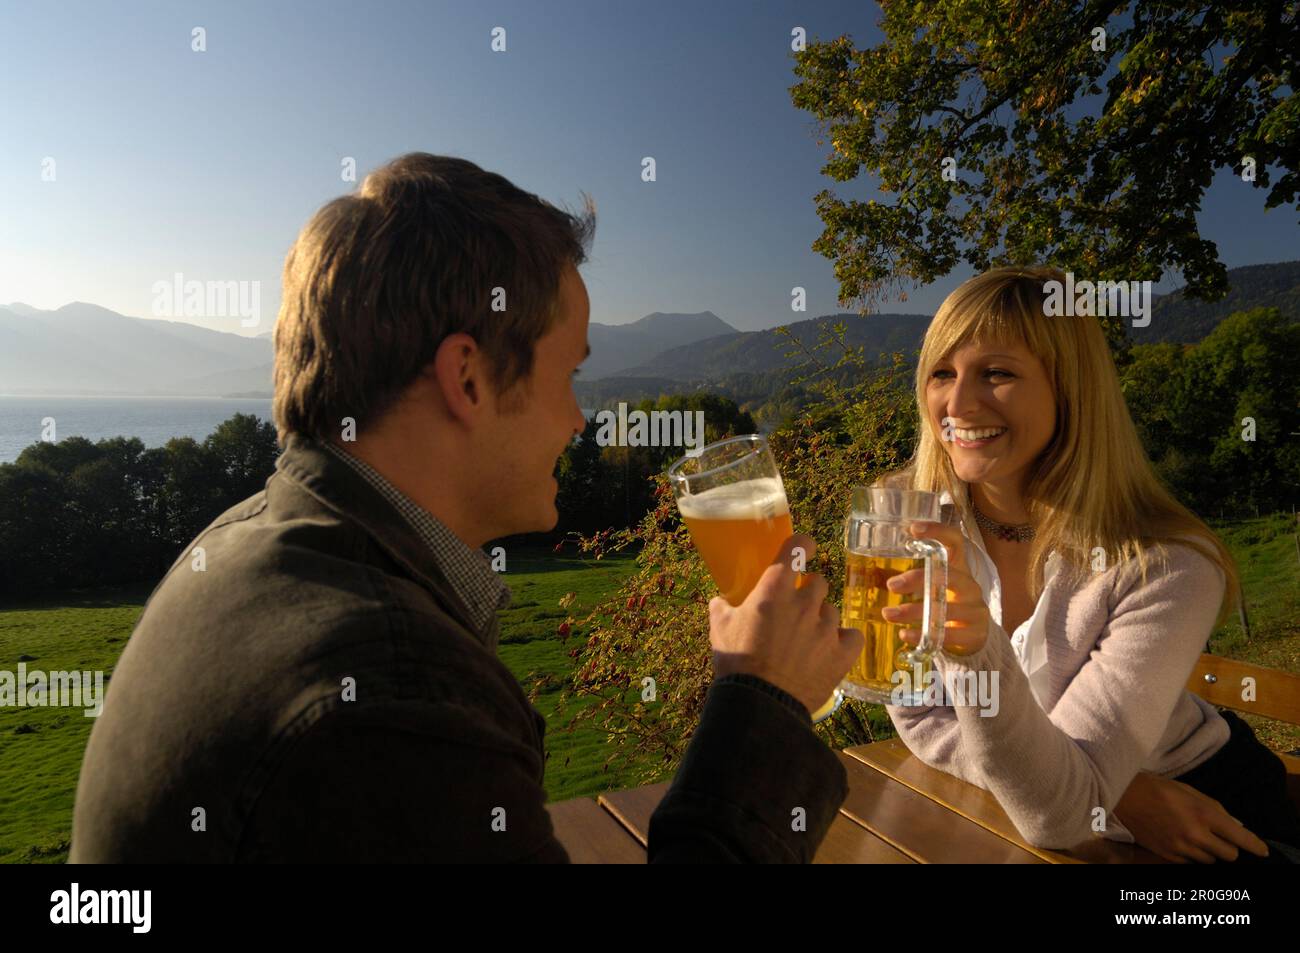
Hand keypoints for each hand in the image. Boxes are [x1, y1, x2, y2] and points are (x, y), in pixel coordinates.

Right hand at [709, 533, 863, 715]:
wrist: (760, 703)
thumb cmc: (737, 662)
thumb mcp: (720, 629)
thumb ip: (723, 608)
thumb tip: (720, 601)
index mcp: (775, 588)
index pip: (799, 546)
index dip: (801, 546)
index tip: (801, 551)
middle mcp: (806, 602)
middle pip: (818, 582)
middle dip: (807, 592)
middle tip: (794, 610)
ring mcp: (827, 627)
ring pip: (832, 611)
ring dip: (821, 620)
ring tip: (806, 640)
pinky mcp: (842, 653)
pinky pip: (852, 636)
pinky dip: (843, 641)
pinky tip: (831, 649)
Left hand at [880, 521, 991, 655]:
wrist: (977, 634)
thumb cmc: (948, 603)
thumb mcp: (938, 586)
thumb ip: (918, 577)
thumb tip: (878, 574)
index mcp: (960, 568)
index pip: (955, 541)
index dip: (938, 532)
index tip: (913, 529)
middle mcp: (970, 585)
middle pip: (948, 575)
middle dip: (918, 579)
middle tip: (891, 585)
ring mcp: (976, 609)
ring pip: (945, 609)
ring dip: (913, 611)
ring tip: (888, 614)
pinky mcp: (975, 633)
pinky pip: (948, 635)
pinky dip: (923, 636)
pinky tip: (904, 635)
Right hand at [1114, 771, 1270, 862]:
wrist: (1122, 796)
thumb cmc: (1156, 788)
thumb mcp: (1189, 790)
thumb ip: (1214, 808)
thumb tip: (1235, 825)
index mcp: (1203, 814)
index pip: (1240, 838)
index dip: (1255, 846)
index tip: (1262, 851)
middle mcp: (1195, 834)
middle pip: (1229, 855)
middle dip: (1230, 848)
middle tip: (1221, 838)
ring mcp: (1180, 847)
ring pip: (1211, 862)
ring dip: (1211, 852)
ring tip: (1198, 838)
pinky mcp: (1167, 855)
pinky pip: (1191, 863)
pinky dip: (1193, 855)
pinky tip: (1183, 841)